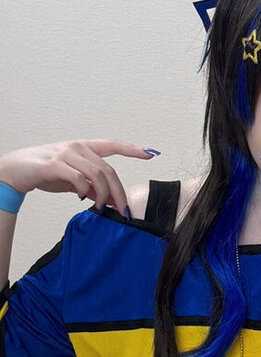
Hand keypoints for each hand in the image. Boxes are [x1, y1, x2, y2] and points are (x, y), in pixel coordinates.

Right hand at [0, 139, 156, 217]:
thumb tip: (109, 200)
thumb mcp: (71, 180)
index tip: (150, 154)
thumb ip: (90, 186)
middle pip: (108, 170)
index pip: (112, 146)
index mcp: (84, 147)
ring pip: (96, 175)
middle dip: (119, 192)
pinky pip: (78, 178)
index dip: (132, 149)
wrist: (15, 171)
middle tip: (123, 210)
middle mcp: (77, 147)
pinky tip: (82, 198)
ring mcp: (66, 154)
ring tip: (102, 208)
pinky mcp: (54, 164)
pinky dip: (84, 191)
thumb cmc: (44, 172)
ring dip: (103, 195)